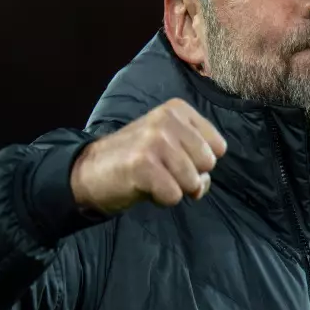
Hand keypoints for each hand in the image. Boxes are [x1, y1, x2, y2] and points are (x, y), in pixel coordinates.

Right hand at [70, 98, 227, 214]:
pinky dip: (162, 199)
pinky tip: (144, 187)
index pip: (219, 147)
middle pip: (208, 164)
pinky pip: (174, 195)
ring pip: (193, 182)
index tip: (175, 159)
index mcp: (177, 110)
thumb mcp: (171, 146)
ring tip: (152, 178)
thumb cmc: (137, 161)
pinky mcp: (143, 164)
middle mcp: (167, 119)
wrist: (90, 170)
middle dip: (190, 176)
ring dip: (174, 189)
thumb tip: (202, 184)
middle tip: (163, 171)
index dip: (200, 163)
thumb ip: (196, 159)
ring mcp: (154, 140)